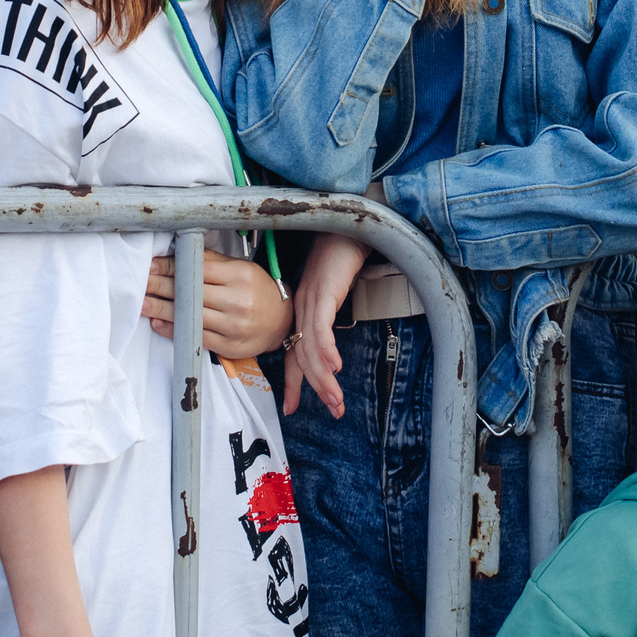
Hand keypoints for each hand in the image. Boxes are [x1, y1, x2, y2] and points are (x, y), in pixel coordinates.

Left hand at [143, 249, 292, 357]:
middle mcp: (237, 301)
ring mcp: (233, 326)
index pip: (198, 270)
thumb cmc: (257, 290)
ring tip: (142, 303)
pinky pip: (196, 337)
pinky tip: (158, 322)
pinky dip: (174, 330)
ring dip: (161, 309)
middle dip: (161, 286)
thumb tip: (179, 253)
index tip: (152, 265)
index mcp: (240, 276)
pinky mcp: (229, 346)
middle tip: (141, 282)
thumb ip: (212, 261)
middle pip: (191, 293)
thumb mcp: (241, 268)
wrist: (282, 321)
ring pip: (190, 316)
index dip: (172, 268)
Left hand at [281, 233, 367, 418]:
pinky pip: (322, 327)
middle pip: (302, 356)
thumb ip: (326, 312)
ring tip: (336, 400)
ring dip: (324, 378)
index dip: (293, 381)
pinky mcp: (323, 292)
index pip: (294, 352)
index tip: (292, 407)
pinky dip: (327, 350)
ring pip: (311, 348)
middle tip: (331, 411)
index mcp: (301, 310)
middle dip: (314, 388)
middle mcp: (301, 309)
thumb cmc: (339, 255)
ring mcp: (310, 301)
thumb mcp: (329, 289)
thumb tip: (329, 339)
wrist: (345, 225)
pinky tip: (335, 367)